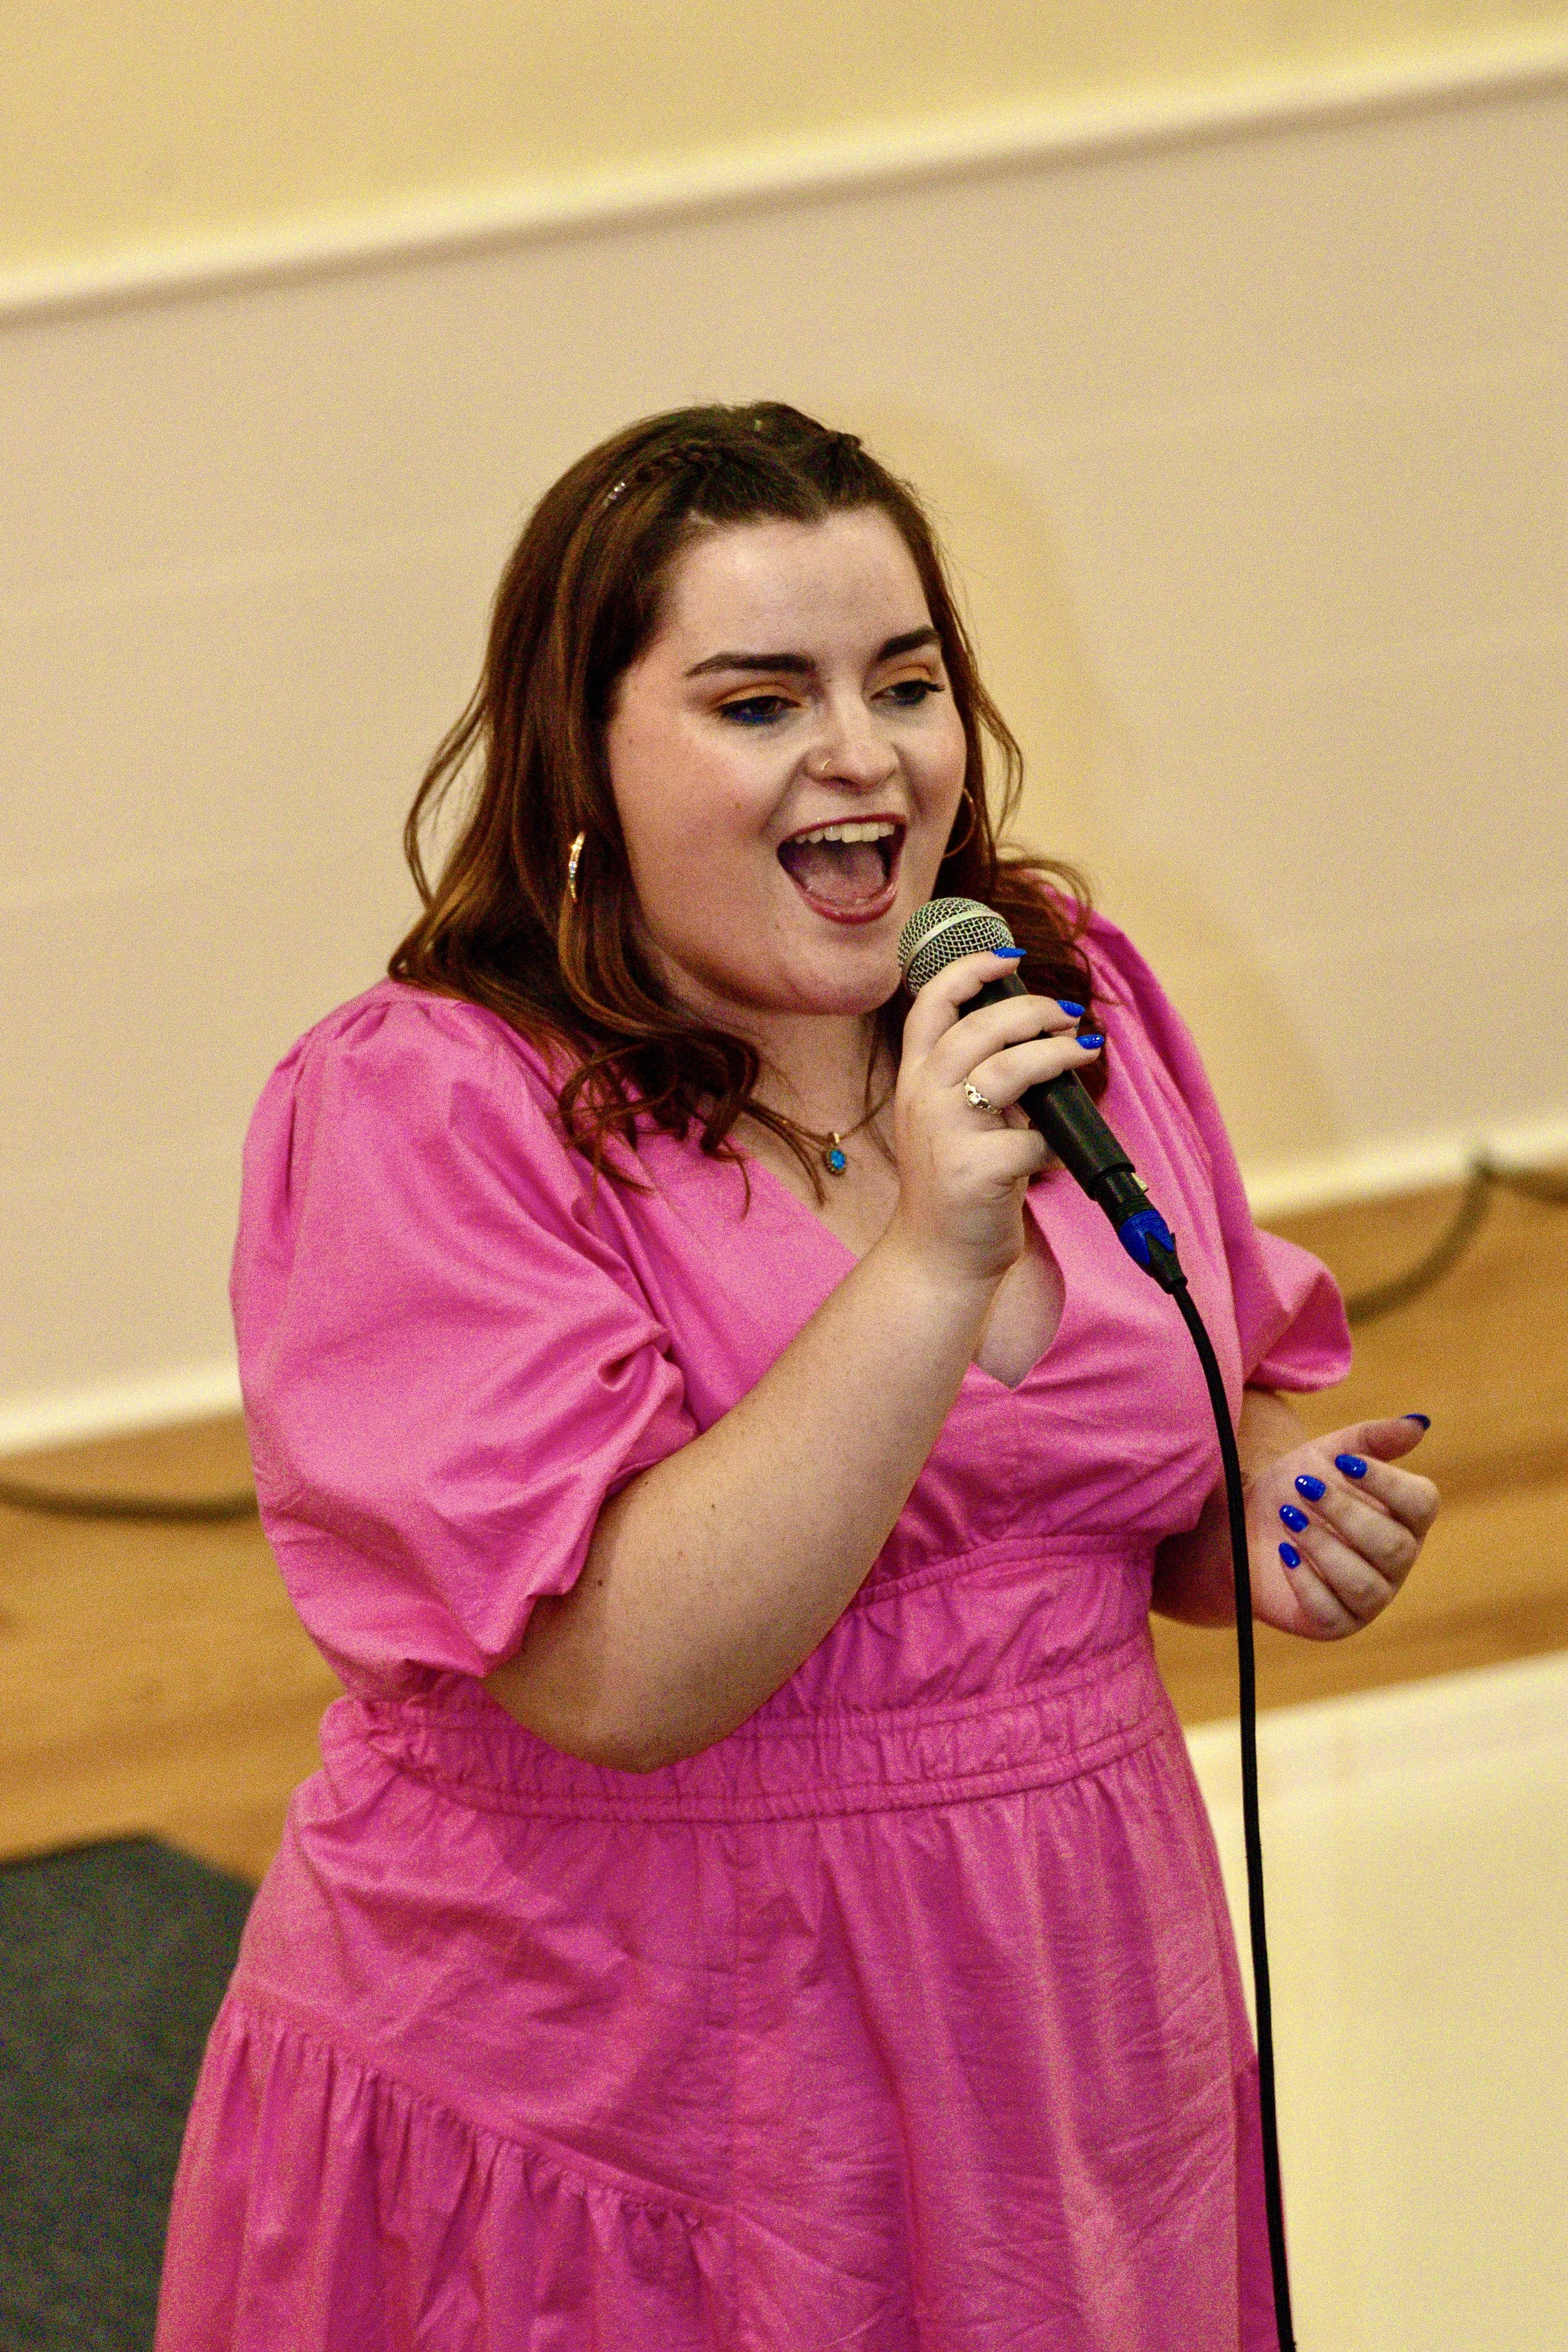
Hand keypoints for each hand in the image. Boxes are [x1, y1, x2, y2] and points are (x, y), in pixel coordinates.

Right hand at [886, 950, 1101, 1286]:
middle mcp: (923, 1098)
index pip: (930, 1004)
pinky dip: (1058, 1145)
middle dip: (1034, 1009)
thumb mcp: (952, 1120)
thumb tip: (1043, 1037)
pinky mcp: (976, 1170)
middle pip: (980, 1026)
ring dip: (1058, 1054)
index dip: (970, 970)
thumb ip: (979, 1079)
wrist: (937, 1258)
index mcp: (915, 1079)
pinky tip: (1061, 1156)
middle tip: (1071, 1014)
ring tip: (1086, 1050)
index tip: (1009, 956)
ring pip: (1010, 1069)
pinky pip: (1034, 1140)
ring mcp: (946, 1133)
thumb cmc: (957, 1185)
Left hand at [1246, 1415, 1439, 1639]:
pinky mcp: (1336, 1623)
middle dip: (1344, 1513)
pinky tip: (1285, 1554)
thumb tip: (1419, 1423)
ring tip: (1289, 1518)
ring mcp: (1370, 1597)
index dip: (1387, 1483)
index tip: (1343, 1462)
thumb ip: (1372, 1438)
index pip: (1422, 1503)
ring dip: (1323, 1546)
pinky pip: (1331, 1612)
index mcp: (1406, 1517)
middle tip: (1303, 1488)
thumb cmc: (1298, 1487)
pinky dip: (1305, 1581)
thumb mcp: (1328, 1453)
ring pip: (1364, 1584)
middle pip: (1393, 1546)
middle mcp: (1397, 1561)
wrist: (1247, 1522)